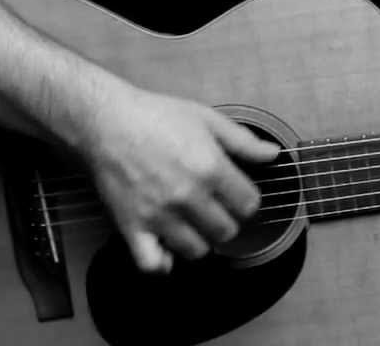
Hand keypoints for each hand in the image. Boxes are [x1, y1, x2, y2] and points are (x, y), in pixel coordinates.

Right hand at [79, 81, 278, 272]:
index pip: (248, 205)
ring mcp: (159, 215)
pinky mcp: (133, 226)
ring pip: (197, 250)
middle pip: (226, 231)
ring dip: (199, 239)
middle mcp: (188, 196)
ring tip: (191, 223)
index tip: (235, 195)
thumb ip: (242, 141)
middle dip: (225, 221)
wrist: (106, 121)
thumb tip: (273, 155)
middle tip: (214, 208)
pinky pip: (153, 264)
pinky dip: (164, 262)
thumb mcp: (206, 118)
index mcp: (210, 168)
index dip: (246, 200)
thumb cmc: (155, 116)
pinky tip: (167, 248)